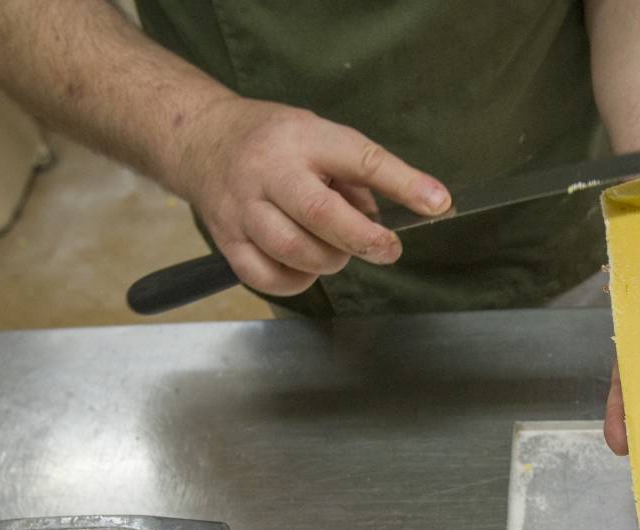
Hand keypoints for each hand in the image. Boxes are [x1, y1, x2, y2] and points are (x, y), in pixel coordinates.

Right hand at [174, 98, 449, 295]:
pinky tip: (306, 266)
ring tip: (337, 250)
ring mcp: (242, 208)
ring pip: (293, 251)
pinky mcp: (226, 240)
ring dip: (329, 261)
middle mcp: (268, 172)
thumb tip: (385, 223)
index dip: (403, 182)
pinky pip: (267, 277)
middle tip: (389, 249)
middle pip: (320, 214)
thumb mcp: (322, 137)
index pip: (359, 159)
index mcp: (304, 139)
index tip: (438, 203)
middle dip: (363, 239)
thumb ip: (358, 177)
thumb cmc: (277, 142)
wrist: (201, 139)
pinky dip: (296, 281)